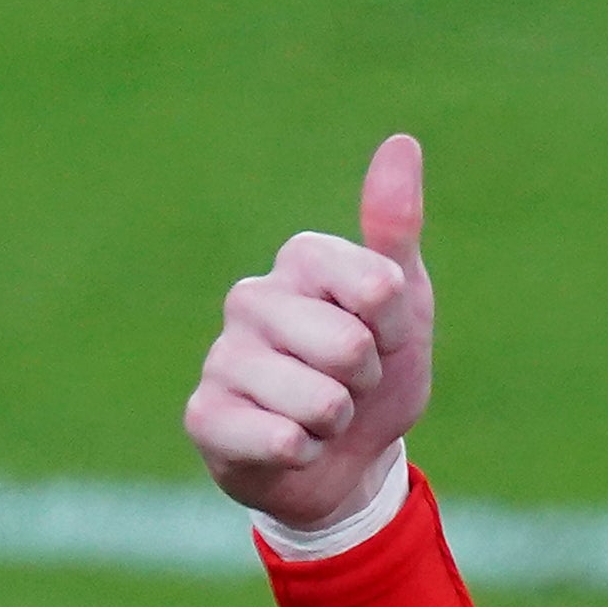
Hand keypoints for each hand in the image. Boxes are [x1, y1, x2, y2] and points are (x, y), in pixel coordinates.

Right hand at [184, 134, 435, 525]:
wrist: (345, 465)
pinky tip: (290, 448)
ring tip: (319, 419)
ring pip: (320, 401)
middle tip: (348, 386)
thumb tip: (401, 142)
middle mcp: (251, 297)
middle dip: (365, 383)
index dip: (395, 331)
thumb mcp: (403, 305)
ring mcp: (222, 355)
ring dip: (336, 426)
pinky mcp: (204, 415)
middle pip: (350, 348)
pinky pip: (281, 439)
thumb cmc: (374, 378)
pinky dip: (304, 456)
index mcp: (300, 260)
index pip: (378, 287)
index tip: (382, 339)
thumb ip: (395, 230)